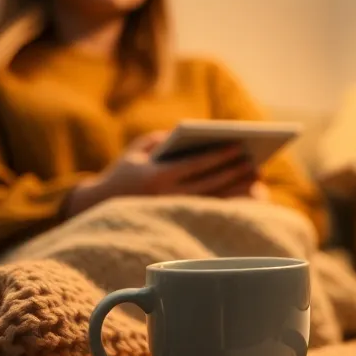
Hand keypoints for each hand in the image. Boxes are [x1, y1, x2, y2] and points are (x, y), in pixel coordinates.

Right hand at [65, 132, 258, 216]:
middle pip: (209, 184)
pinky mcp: (177, 221)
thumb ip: (164, 139)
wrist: (99, 208)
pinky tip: (244, 193)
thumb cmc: (124, 172)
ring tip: (255, 176)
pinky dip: (228, 202)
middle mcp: (167, 198)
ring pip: (212, 200)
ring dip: (236, 189)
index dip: (218, 156)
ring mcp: (173, 212)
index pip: (194, 166)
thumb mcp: (137, 150)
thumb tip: (193, 134)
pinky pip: (208, 211)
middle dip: (233, 172)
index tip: (238, 145)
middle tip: (255, 161)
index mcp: (156, 178)